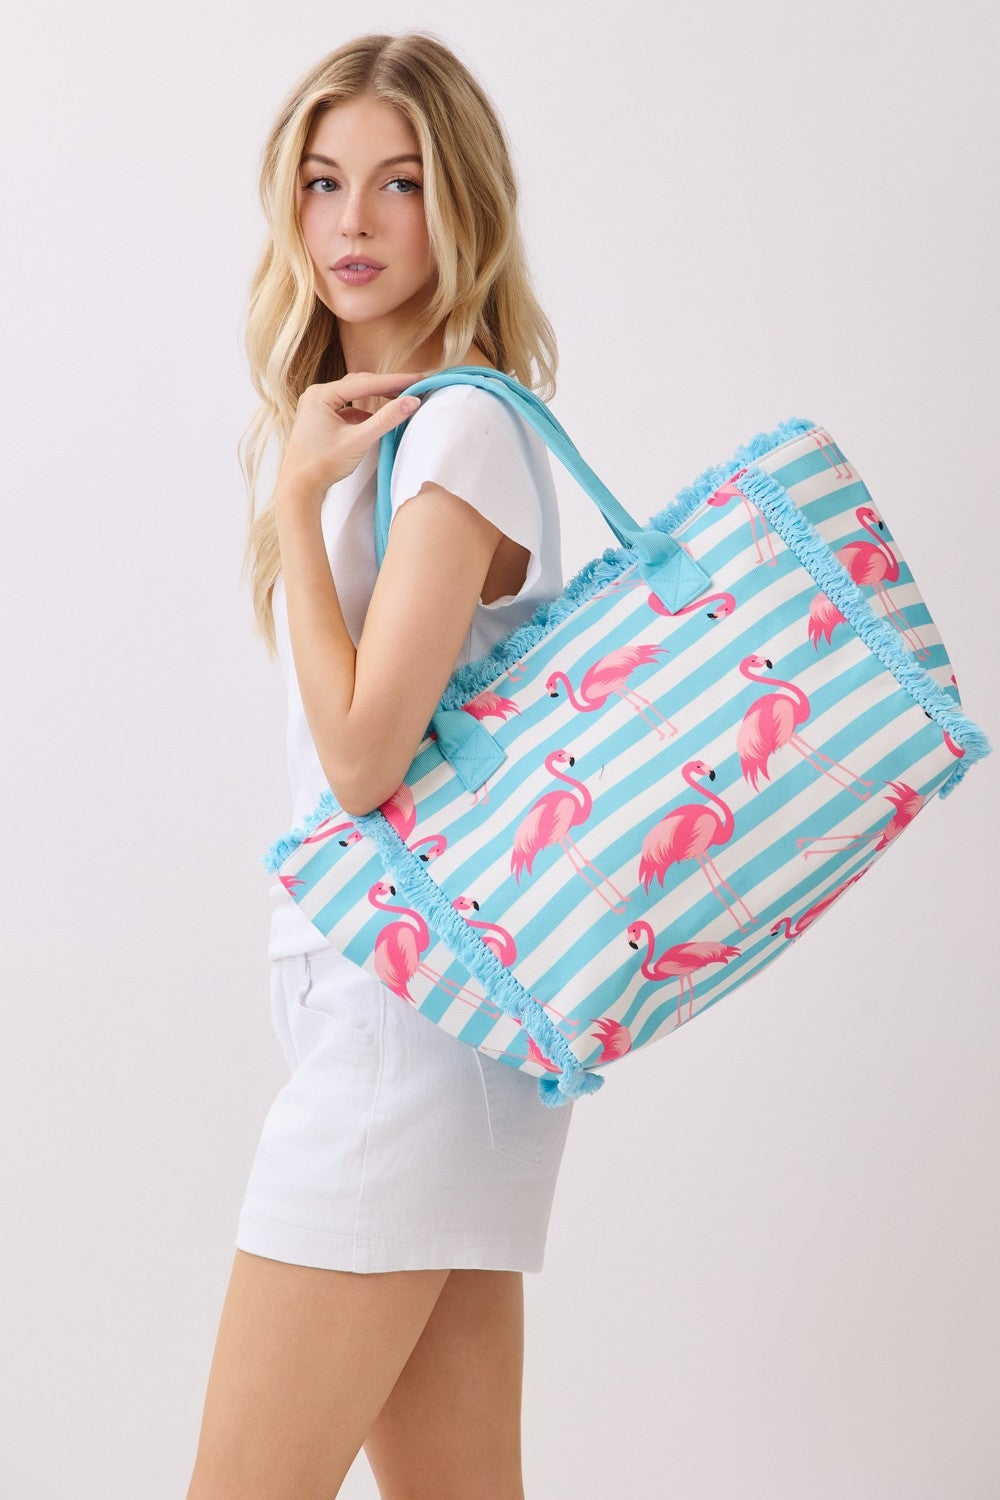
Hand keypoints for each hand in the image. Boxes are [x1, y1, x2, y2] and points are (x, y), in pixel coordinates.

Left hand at [276, 371, 426, 498]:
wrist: (298, 488)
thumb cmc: (322, 465)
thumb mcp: (358, 441)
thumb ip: (386, 420)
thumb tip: (412, 402)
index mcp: (321, 394)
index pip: (366, 383)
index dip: (395, 381)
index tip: (418, 379)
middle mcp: (317, 395)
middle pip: (359, 385)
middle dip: (387, 386)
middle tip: (413, 386)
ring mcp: (317, 407)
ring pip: (354, 396)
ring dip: (377, 397)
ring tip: (400, 399)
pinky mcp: (321, 419)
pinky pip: (348, 409)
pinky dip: (365, 412)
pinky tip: (379, 418)